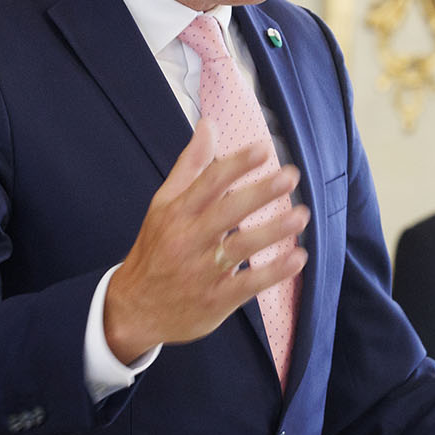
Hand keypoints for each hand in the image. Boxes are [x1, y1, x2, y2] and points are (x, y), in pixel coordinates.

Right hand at [103, 119, 309, 363]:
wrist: (133, 309)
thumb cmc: (156, 249)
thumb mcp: (164, 205)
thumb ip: (190, 166)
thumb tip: (209, 124)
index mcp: (177, 213)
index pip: (208, 183)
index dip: (236, 165)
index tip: (264, 149)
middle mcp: (188, 239)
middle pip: (227, 212)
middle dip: (260, 193)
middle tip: (290, 176)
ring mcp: (202, 271)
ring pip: (240, 247)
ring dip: (273, 231)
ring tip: (301, 215)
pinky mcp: (215, 300)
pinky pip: (247, 285)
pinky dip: (273, 272)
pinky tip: (297, 258)